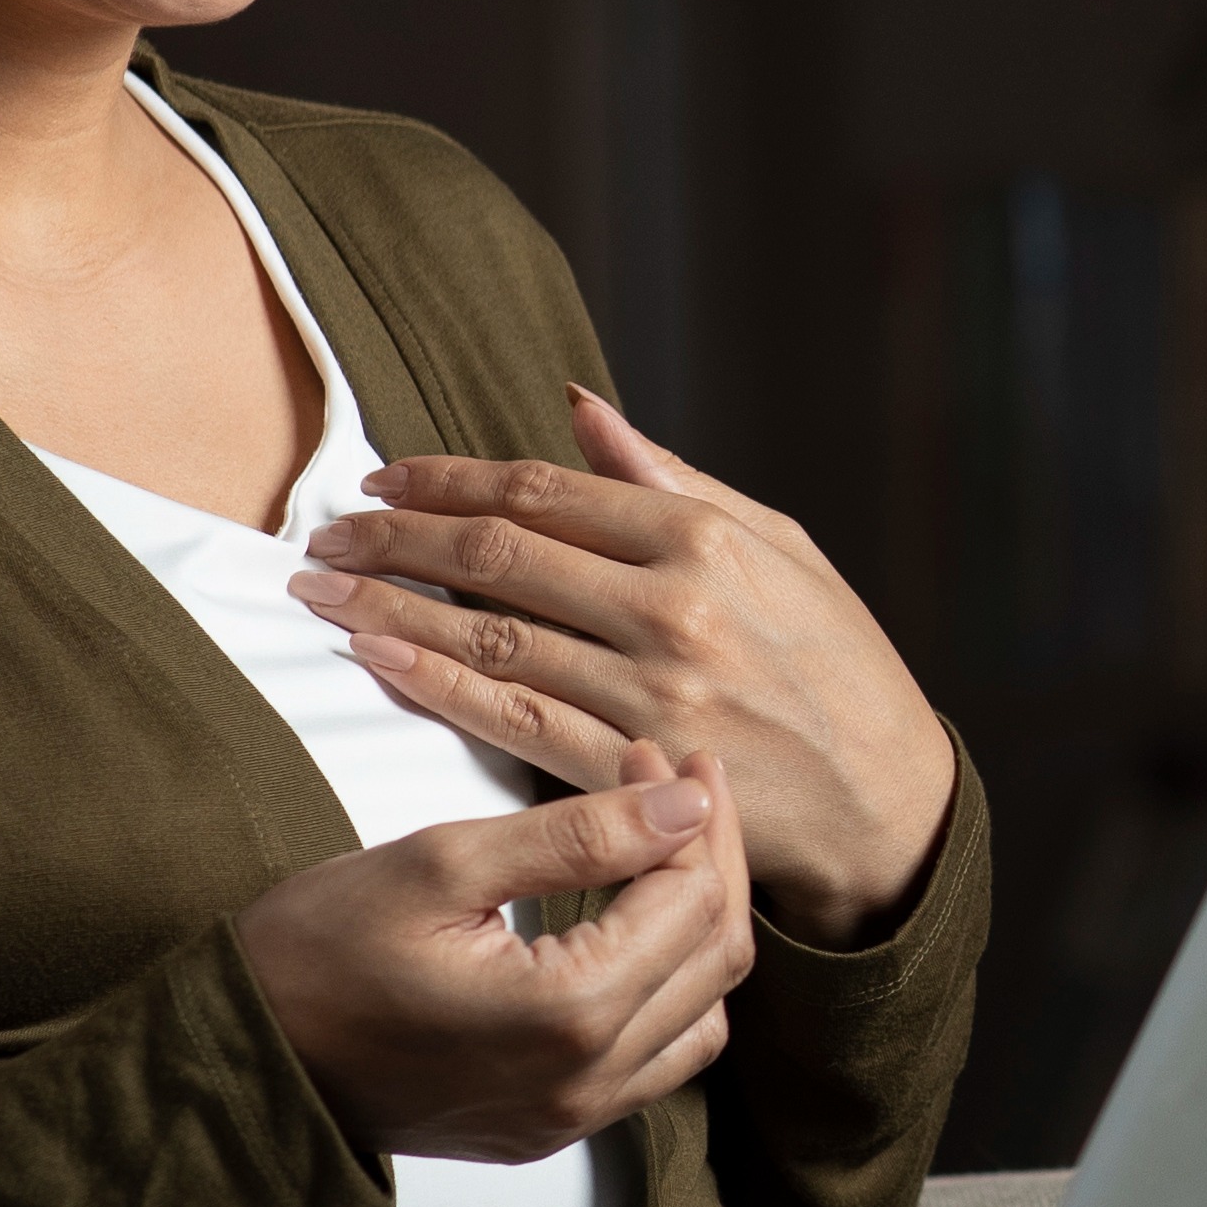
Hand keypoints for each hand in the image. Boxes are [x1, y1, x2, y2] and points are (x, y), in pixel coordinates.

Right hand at [234, 741, 754, 1163]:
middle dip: (709, 860)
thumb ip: (578, 836)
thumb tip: (681, 805)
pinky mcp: (549, 1129)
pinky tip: (634, 932)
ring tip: (662, 852)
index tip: (661, 758)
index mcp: (566, 1014)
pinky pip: (654, 1063)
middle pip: (712, 959)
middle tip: (677, 788)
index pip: (690, 900)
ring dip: (697, 930)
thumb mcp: (443, 863)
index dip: (689, 818)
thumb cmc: (315, 953)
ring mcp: (570, 1118)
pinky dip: (666, 992)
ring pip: (699, 1018)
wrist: (239, 1056)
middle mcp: (585, 1083)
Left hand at [290, 387, 958, 933]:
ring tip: (320, 594)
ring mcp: (649, 693)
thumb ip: (672, 477)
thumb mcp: (779, 548)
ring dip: (389, 610)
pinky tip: (379, 663)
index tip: (384, 479)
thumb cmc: (837, 663)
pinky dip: (436, 689)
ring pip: (488, 637)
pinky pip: (512, 723)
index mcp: (702, 539)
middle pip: (498, 556)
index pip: (543, 491)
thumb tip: (579, 406)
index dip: (448, 479)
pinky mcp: (634, 766)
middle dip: (395, 538)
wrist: (887, 800)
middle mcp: (671, 609)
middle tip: (326, 533)